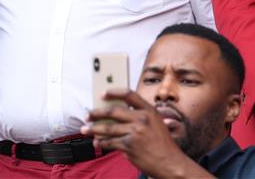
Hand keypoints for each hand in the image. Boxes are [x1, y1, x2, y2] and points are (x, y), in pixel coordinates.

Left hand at [83, 89, 209, 178]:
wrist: (169, 162)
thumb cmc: (163, 144)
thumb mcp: (157, 124)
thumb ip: (141, 117)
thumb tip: (117, 115)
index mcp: (149, 111)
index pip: (129, 95)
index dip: (114, 92)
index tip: (103, 94)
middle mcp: (142, 119)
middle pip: (114, 111)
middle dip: (97, 113)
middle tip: (88, 115)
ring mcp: (135, 132)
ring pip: (108, 128)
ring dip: (94, 129)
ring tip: (85, 129)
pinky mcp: (129, 146)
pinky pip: (110, 142)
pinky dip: (101, 143)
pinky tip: (96, 142)